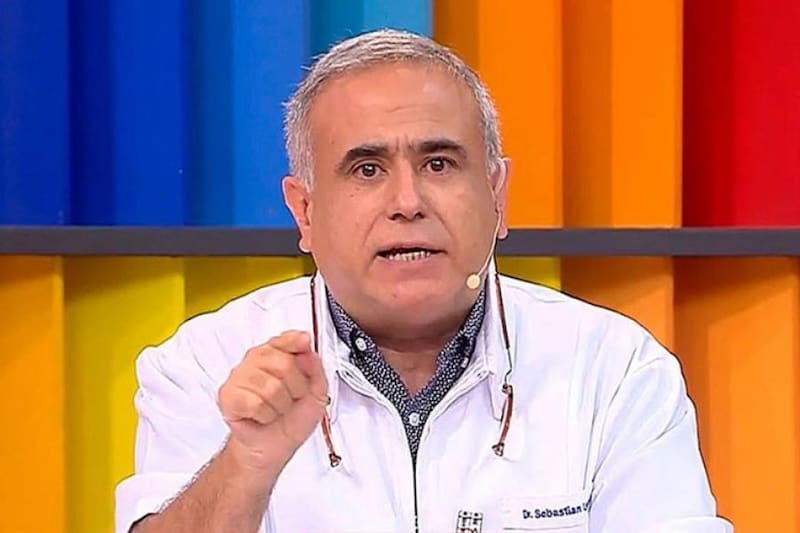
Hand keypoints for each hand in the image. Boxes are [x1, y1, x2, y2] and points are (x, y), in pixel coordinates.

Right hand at [218, 330, 328, 473]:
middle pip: (284, 364)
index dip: (296, 341)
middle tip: (291, 398)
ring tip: (276, 409)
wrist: (275, 446)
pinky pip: (255, 403)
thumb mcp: (316, 393)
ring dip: (280, 405)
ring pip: (270, 387)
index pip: (286, 339)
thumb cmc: (292, 418)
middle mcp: (256, 360)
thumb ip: (316, 368)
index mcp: (277, 353)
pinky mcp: (228, 396)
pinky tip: (263, 416)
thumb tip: (307, 350)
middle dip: (296, 388)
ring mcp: (239, 376)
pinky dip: (266, 415)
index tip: (304, 342)